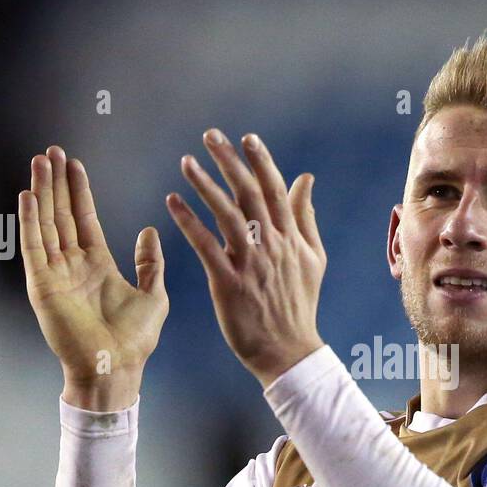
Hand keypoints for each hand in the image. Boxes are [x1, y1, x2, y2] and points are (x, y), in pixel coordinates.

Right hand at [18, 145, 168, 409]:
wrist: (116, 368)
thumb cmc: (135, 341)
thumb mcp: (153, 295)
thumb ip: (151, 262)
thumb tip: (151, 230)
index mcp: (97, 264)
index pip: (84, 218)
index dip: (79, 191)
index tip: (74, 163)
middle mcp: (73, 265)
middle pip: (61, 214)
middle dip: (57, 182)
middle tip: (52, 150)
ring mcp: (55, 274)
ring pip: (46, 224)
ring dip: (42, 192)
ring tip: (40, 161)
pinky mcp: (43, 286)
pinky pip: (34, 248)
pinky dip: (30, 222)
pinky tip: (28, 196)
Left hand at [166, 129, 324, 387]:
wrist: (288, 350)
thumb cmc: (298, 304)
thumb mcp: (314, 258)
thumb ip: (306, 216)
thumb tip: (306, 178)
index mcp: (292, 238)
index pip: (275, 190)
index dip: (261, 161)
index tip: (246, 138)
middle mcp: (272, 245)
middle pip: (249, 193)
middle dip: (229, 161)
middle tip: (210, 136)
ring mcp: (250, 263)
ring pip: (226, 214)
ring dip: (204, 185)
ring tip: (187, 162)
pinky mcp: (228, 282)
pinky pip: (205, 245)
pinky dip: (188, 221)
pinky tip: (172, 202)